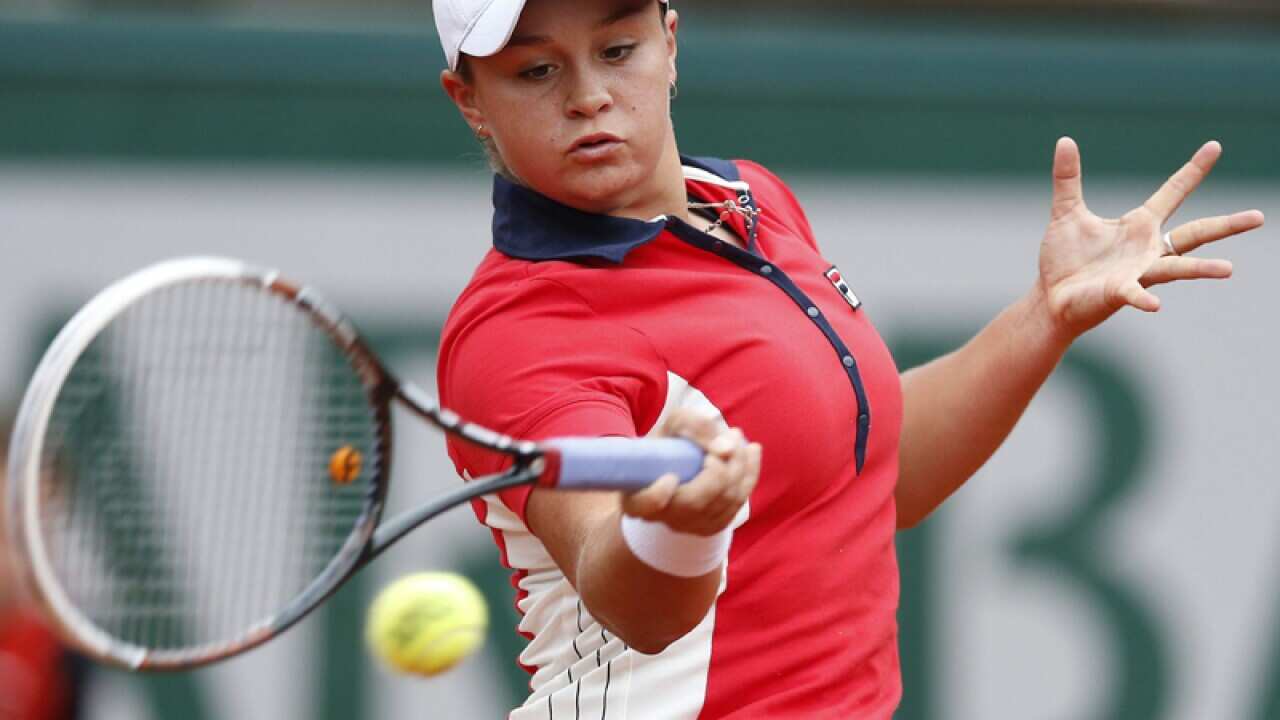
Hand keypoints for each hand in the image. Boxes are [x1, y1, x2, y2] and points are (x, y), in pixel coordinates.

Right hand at [620, 410, 761, 536]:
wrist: (675, 465)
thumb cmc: (668, 444)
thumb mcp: (672, 426)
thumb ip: (692, 426)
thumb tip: (725, 448)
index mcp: (636, 496)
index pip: (642, 506)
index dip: (656, 497)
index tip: (669, 478)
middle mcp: (659, 518)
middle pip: (694, 502)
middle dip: (719, 468)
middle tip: (727, 437)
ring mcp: (687, 526)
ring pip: (722, 501)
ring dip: (738, 464)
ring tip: (736, 436)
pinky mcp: (711, 526)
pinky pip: (737, 504)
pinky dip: (749, 474)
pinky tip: (751, 451)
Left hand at [1037, 137, 1264, 338]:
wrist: (1050, 298)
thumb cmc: (1064, 259)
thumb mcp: (1066, 212)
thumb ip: (1068, 179)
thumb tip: (1065, 140)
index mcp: (1139, 226)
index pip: (1173, 192)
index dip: (1193, 170)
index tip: (1215, 146)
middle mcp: (1147, 250)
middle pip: (1194, 234)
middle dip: (1226, 225)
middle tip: (1259, 217)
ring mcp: (1137, 273)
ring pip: (1176, 268)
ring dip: (1200, 269)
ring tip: (1228, 268)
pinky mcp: (1118, 293)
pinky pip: (1135, 294)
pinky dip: (1144, 298)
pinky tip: (1155, 304)